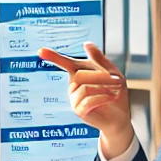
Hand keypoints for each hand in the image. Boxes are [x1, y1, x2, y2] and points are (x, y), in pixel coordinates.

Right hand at [38, 43, 132, 157]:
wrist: (119, 117)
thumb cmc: (115, 93)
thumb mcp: (112, 72)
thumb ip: (99, 59)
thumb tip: (86, 43)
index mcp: (79, 73)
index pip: (65, 63)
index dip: (53, 56)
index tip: (40, 51)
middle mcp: (73, 85)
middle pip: (81, 75)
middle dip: (102, 76)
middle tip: (117, 81)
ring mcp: (74, 98)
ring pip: (86, 87)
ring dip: (105, 87)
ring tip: (115, 91)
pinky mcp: (78, 110)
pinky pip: (88, 99)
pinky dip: (103, 97)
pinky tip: (111, 98)